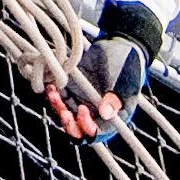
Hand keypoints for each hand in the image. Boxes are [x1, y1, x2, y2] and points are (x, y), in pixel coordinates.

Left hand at [56, 0, 163, 144]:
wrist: (119, 46)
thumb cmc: (129, 65)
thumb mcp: (126, 81)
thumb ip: (116, 98)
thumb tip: (106, 114)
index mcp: (112, 118)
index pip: (96, 133)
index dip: (86, 127)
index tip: (82, 109)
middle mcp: (95, 114)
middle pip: (77, 131)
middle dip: (68, 124)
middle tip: (64, 111)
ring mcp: (82, 102)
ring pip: (65, 115)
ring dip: (57, 108)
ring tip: (54, 94)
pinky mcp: (72, 89)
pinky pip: (59, 99)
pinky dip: (53, 96)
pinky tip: (51, 86)